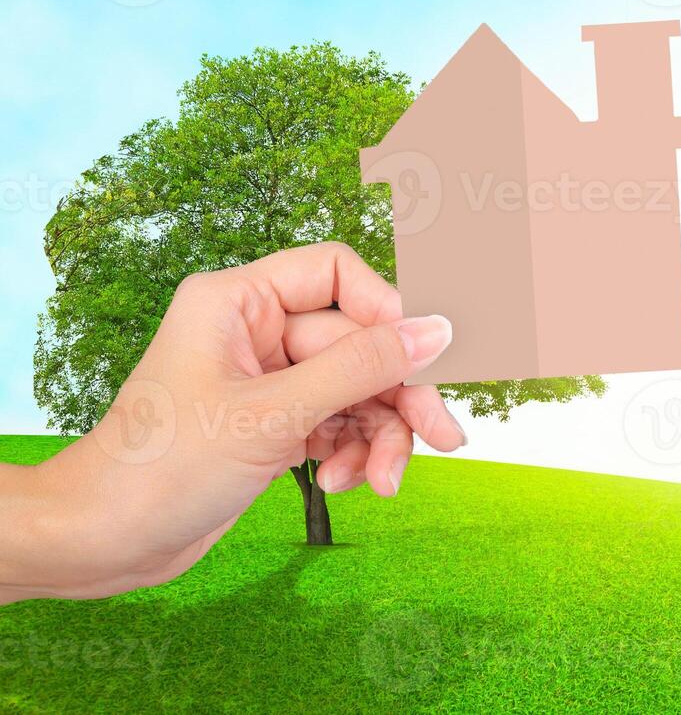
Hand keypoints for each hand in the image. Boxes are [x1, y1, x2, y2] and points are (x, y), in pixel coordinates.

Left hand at [0, 242, 463, 602]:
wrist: (105, 541)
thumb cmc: (162, 467)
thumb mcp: (273, 414)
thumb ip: (361, 367)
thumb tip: (437, 330)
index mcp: (238, 301)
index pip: (337, 272)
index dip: (385, 311)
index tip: (417, 357)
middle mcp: (256, 332)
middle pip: (361, 343)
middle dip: (398, 395)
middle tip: (442, 437)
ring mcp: (269, 381)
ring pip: (359, 389)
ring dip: (380, 436)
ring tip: (383, 482)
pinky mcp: (276, 424)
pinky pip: (340, 424)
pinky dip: (352, 454)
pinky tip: (340, 483)